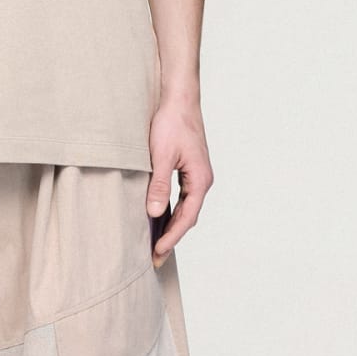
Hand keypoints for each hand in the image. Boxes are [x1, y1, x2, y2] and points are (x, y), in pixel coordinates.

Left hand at [146, 94, 212, 264]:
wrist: (178, 97)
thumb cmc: (172, 122)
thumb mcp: (161, 155)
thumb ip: (159, 185)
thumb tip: (155, 214)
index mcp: (200, 180)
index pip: (187, 218)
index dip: (171, 238)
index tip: (157, 254)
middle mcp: (202, 180)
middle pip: (188, 217)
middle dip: (171, 238)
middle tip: (154, 259)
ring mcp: (196, 174)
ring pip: (185, 208)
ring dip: (171, 226)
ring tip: (155, 244)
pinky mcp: (188, 168)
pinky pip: (181, 197)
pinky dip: (171, 210)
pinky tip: (158, 218)